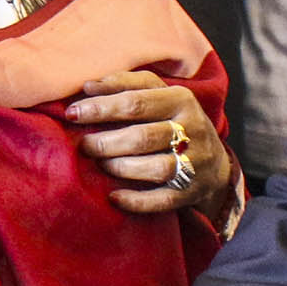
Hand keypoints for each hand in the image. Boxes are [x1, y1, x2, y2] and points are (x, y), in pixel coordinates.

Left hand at [66, 74, 233, 216]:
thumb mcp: (157, 94)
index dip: (100, 108)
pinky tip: (114, 197)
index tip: (72, 113)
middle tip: (83, 145)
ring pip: (155, 168)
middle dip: (105, 142)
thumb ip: (124, 84)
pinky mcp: (192, 191)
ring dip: (120, 167)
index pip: (135, 102)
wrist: (214, 162)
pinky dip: (136, 201)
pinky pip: (163, 200)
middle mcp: (193, 129)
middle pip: (142, 137)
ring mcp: (195, 163)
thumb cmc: (173, 120)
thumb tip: (87, 86)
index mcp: (181, 99)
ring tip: (100, 164)